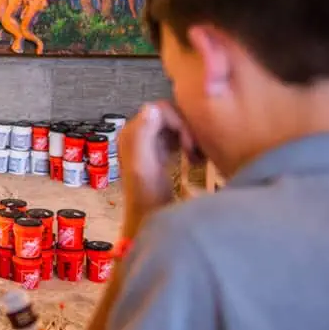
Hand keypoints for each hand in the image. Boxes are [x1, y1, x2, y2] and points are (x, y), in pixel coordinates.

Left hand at [119, 101, 194, 231]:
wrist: (149, 222)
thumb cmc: (147, 199)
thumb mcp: (144, 167)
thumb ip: (144, 137)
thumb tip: (152, 107)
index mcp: (131, 133)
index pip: (160, 109)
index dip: (178, 122)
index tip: (188, 144)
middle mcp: (138, 134)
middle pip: (170, 116)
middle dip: (186, 130)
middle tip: (195, 152)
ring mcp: (149, 143)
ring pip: (176, 126)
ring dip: (190, 138)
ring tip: (197, 157)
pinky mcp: (160, 153)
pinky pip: (178, 138)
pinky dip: (189, 146)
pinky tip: (195, 160)